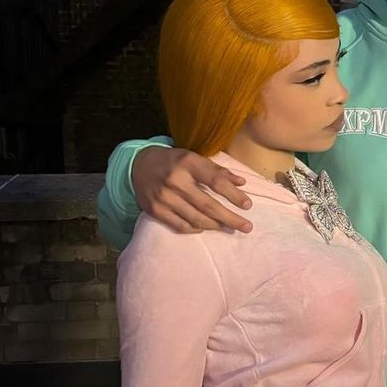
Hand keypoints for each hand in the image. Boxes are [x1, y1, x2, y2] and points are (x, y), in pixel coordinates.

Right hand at [132, 145, 252, 232]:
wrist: (138, 165)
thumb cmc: (173, 161)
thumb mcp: (194, 158)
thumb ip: (217, 170)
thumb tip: (241, 183)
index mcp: (187, 163)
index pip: (215, 181)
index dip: (234, 195)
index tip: (248, 205)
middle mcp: (175, 181)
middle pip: (208, 205)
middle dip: (230, 218)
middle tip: (246, 227)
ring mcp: (164, 198)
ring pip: (195, 218)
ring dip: (215, 226)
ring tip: (229, 228)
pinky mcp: (155, 210)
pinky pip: (180, 225)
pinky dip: (195, 228)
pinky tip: (206, 227)